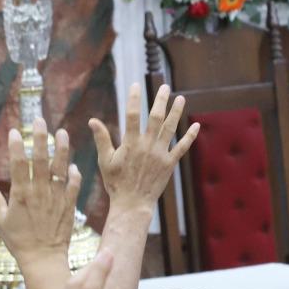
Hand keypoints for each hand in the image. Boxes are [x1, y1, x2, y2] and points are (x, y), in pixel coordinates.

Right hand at [0, 120, 81, 267]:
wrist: (43, 259)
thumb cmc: (19, 241)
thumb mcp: (1, 222)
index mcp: (21, 195)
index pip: (18, 165)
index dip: (16, 147)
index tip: (15, 131)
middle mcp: (39, 193)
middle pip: (40, 161)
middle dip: (40, 139)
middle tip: (40, 120)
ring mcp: (55, 199)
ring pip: (59, 169)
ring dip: (61, 150)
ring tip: (62, 132)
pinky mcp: (68, 206)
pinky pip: (73, 187)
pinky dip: (74, 176)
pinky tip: (73, 165)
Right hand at [91, 83, 199, 217]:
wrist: (132, 204)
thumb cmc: (116, 183)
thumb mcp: (105, 161)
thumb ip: (101, 139)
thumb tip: (92, 120)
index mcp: (130, 144)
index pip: (132, 115)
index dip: (134, 99)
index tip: (136, 84)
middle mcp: (147, 146)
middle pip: (155, 117)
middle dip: (160, 100)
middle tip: (164, 87)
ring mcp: (160, 154)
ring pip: (170, 129)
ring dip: (176, 112)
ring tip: (180, 98)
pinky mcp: (169, 164)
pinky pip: (182, 147)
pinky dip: (189, 136)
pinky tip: (196, 125)